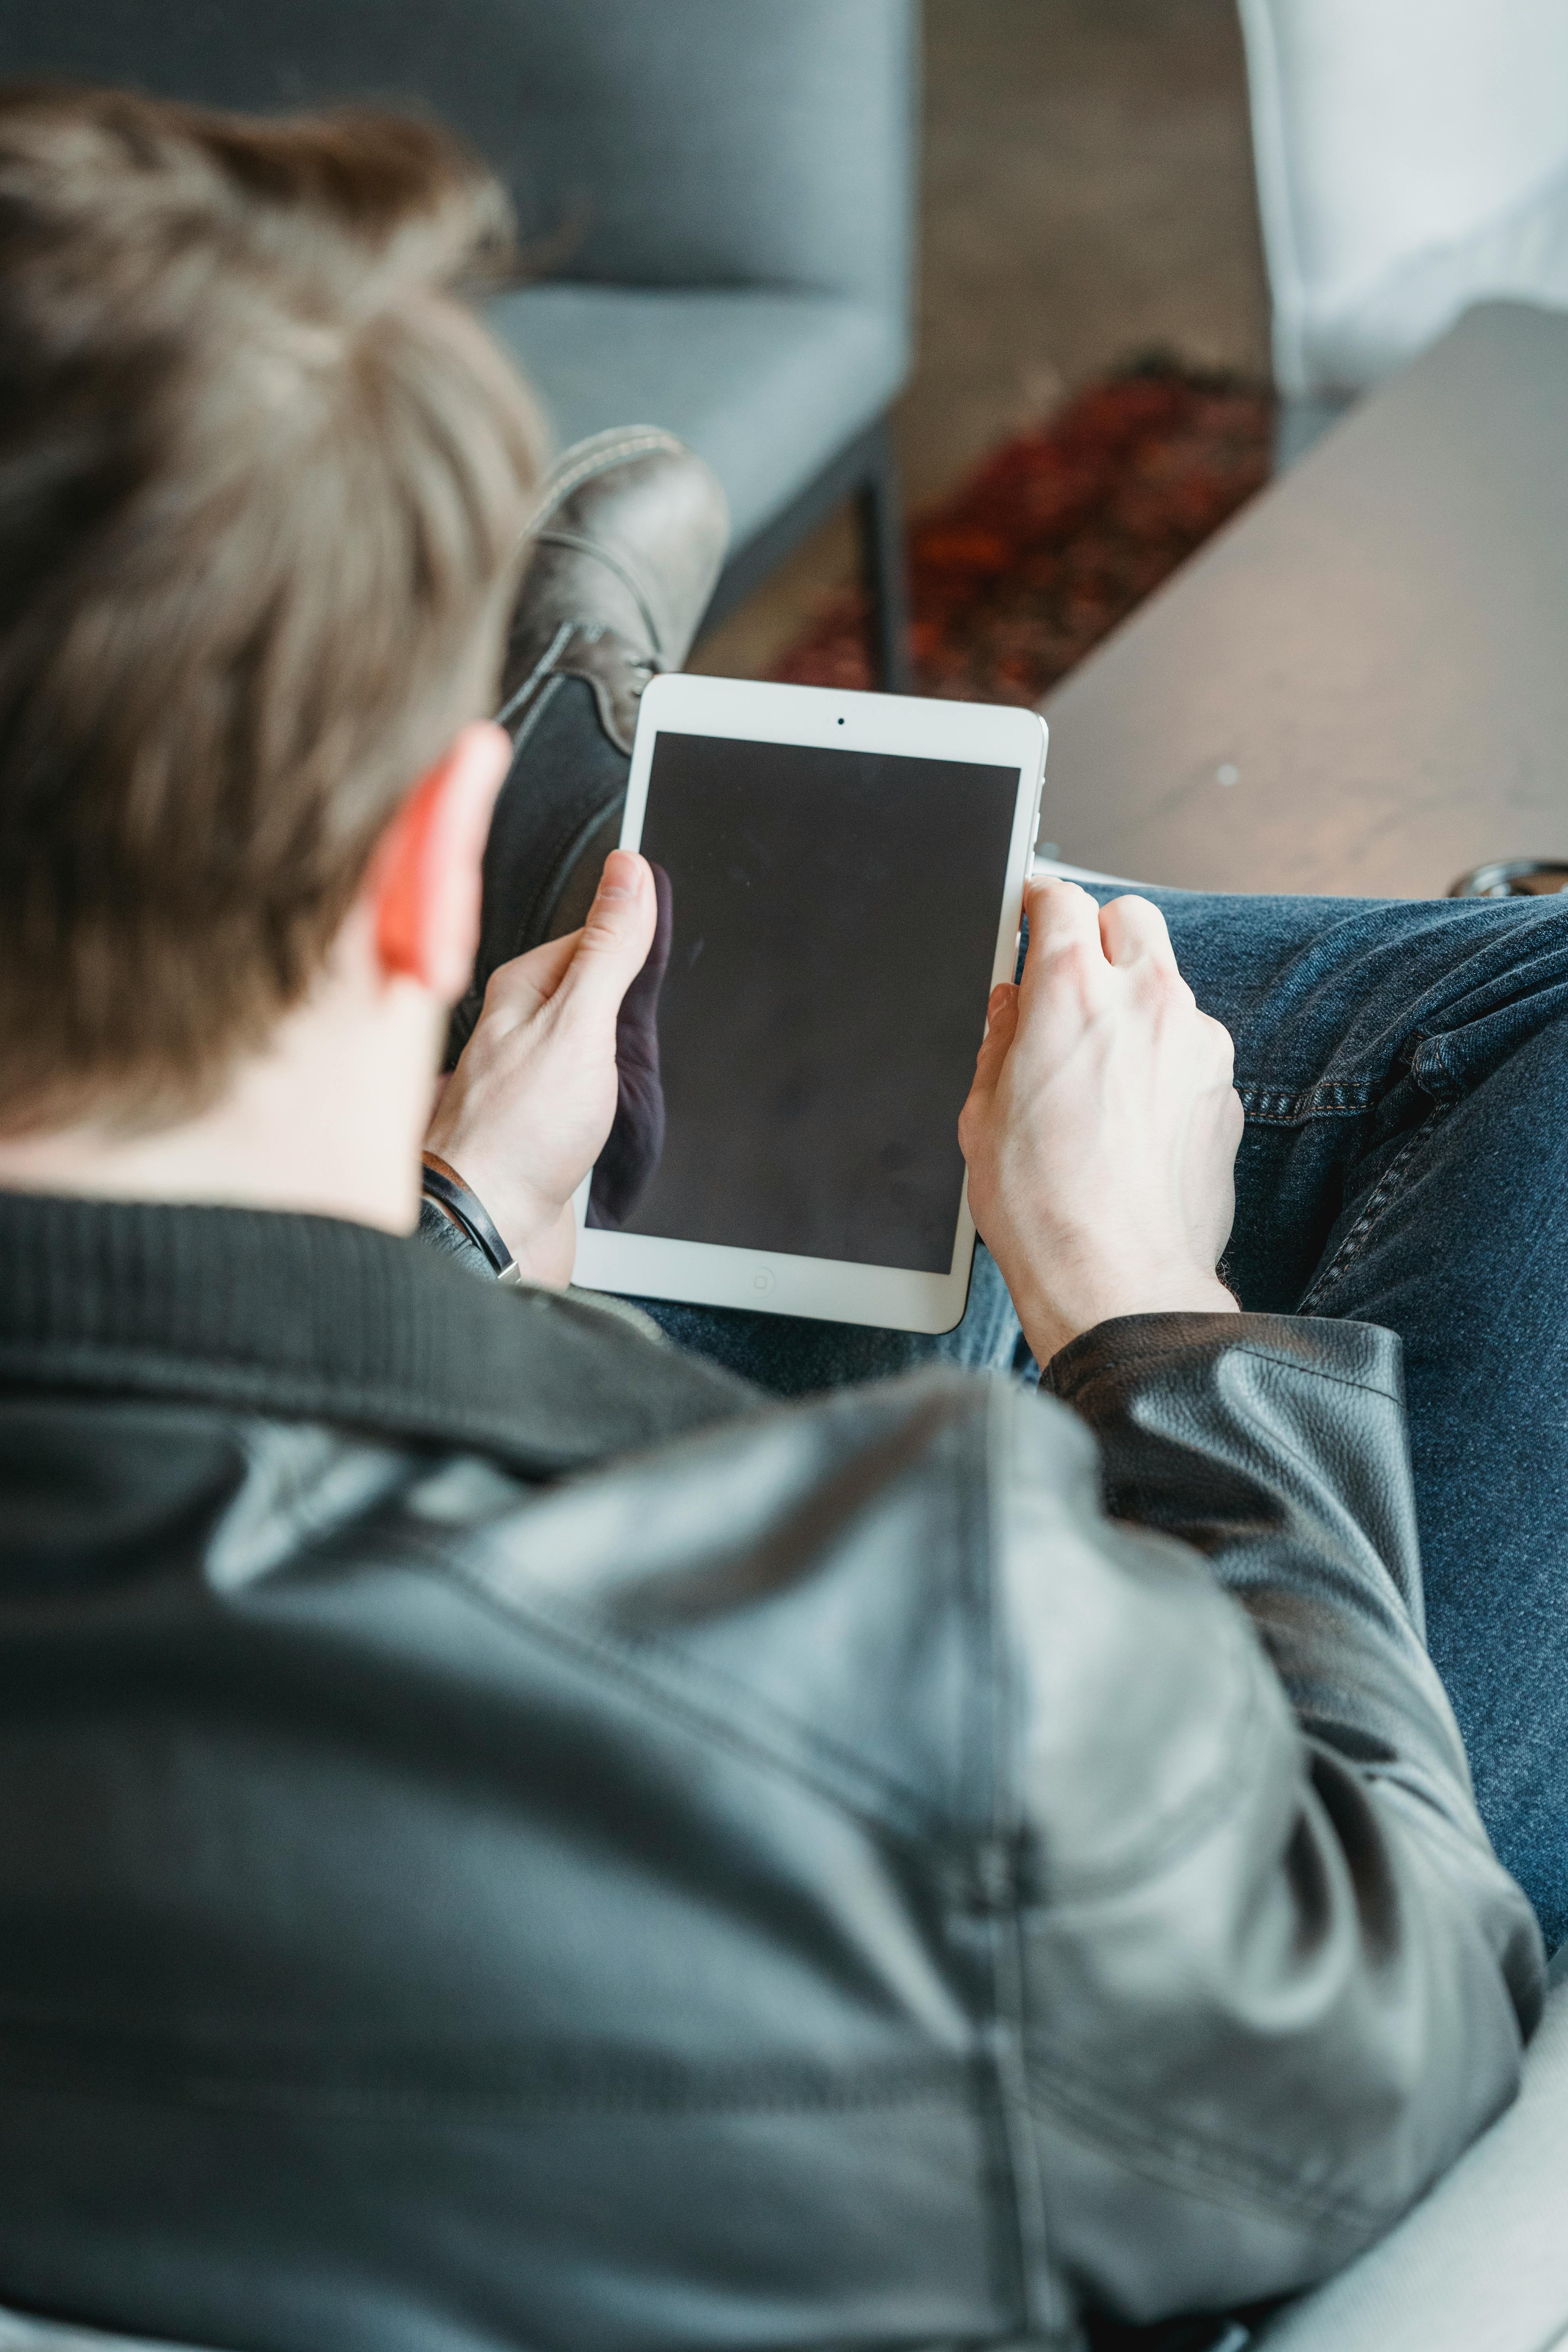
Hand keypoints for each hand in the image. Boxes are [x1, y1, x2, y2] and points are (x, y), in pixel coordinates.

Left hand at [425, 850, 656, 1285]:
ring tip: (646, 1069)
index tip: (666, 935)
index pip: (588, 937)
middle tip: (667, 1008)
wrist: (485, 1233)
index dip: (633, 935)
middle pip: (592, 994)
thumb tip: (629, 870)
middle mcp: (515, 1032)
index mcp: (519, 992)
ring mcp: (526, 1084)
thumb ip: (608, 950)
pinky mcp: (538, 1132)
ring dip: (624, 1059)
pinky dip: (611, 1104)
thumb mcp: (578, 1024)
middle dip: (633, 1002)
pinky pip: (586, 1100)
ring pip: (589, 1049)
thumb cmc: (518, 1134)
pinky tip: (623, 1116)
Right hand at [958, 878, 1242, 1364]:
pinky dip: (1166, 1059)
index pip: (1062, 900)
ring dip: (1136, 1001)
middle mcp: (1146, 1002)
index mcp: (1071, 994)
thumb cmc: (1043, 1209)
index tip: (1030, 913)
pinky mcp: (1226, 1089)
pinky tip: (1135, 1114)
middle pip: (1131, 916)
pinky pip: (1192, 1046)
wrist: (1119, 1280)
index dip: (1039, 903)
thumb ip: (999, 1040)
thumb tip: (1011, 1004)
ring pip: (1168, 982)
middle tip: (1069, 976)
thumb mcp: (983, 1114)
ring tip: (1100, 1065)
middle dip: (1098, 933)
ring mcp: (1197, 1044)